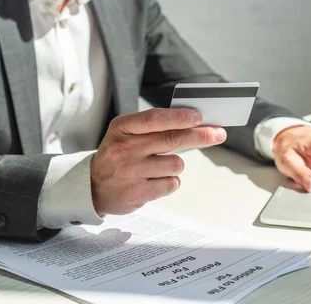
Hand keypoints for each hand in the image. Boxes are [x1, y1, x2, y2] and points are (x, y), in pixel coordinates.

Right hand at [91, 108, 226, 215]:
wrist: (92, 187)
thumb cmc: (117, 155)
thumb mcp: (125, 134)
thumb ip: (153, 127)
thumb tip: (193, 122)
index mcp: (122, 128)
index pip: (155, 119)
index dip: (180, 117)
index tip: (200, 116)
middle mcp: (125, 149)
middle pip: (172, 139)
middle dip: (200, 135)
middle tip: (218, 134)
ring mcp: (131, 173)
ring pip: (176, 164)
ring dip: (175, 164)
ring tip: (157, 166)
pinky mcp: (139, 193)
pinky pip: (172, 183)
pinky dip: (170, 181)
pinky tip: (154, 180)